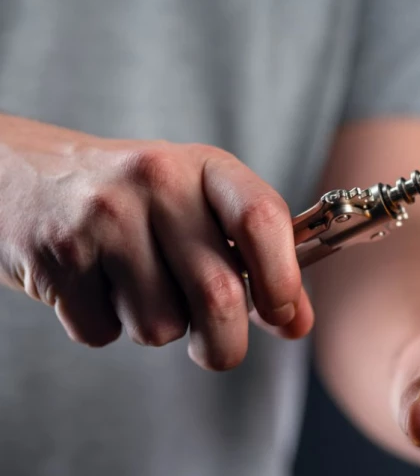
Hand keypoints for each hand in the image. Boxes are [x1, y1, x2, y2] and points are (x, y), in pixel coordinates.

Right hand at [0, 115, 312, 369]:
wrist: (24, 176)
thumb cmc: (135, 202)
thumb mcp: (200, 210)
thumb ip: (256, 262)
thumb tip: (297, 323)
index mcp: (205, 167)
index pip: (262, 219)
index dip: (283, 279)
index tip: (281, 313)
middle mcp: (156, 180)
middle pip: (219, 294)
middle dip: (226, 343)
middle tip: (219, 347)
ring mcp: (103, 216)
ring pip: (161, 325)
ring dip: (157, 328)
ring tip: (135, 287)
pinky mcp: (56, 255)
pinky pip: (103, 333)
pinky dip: (105, 327)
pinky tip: (94, 285)